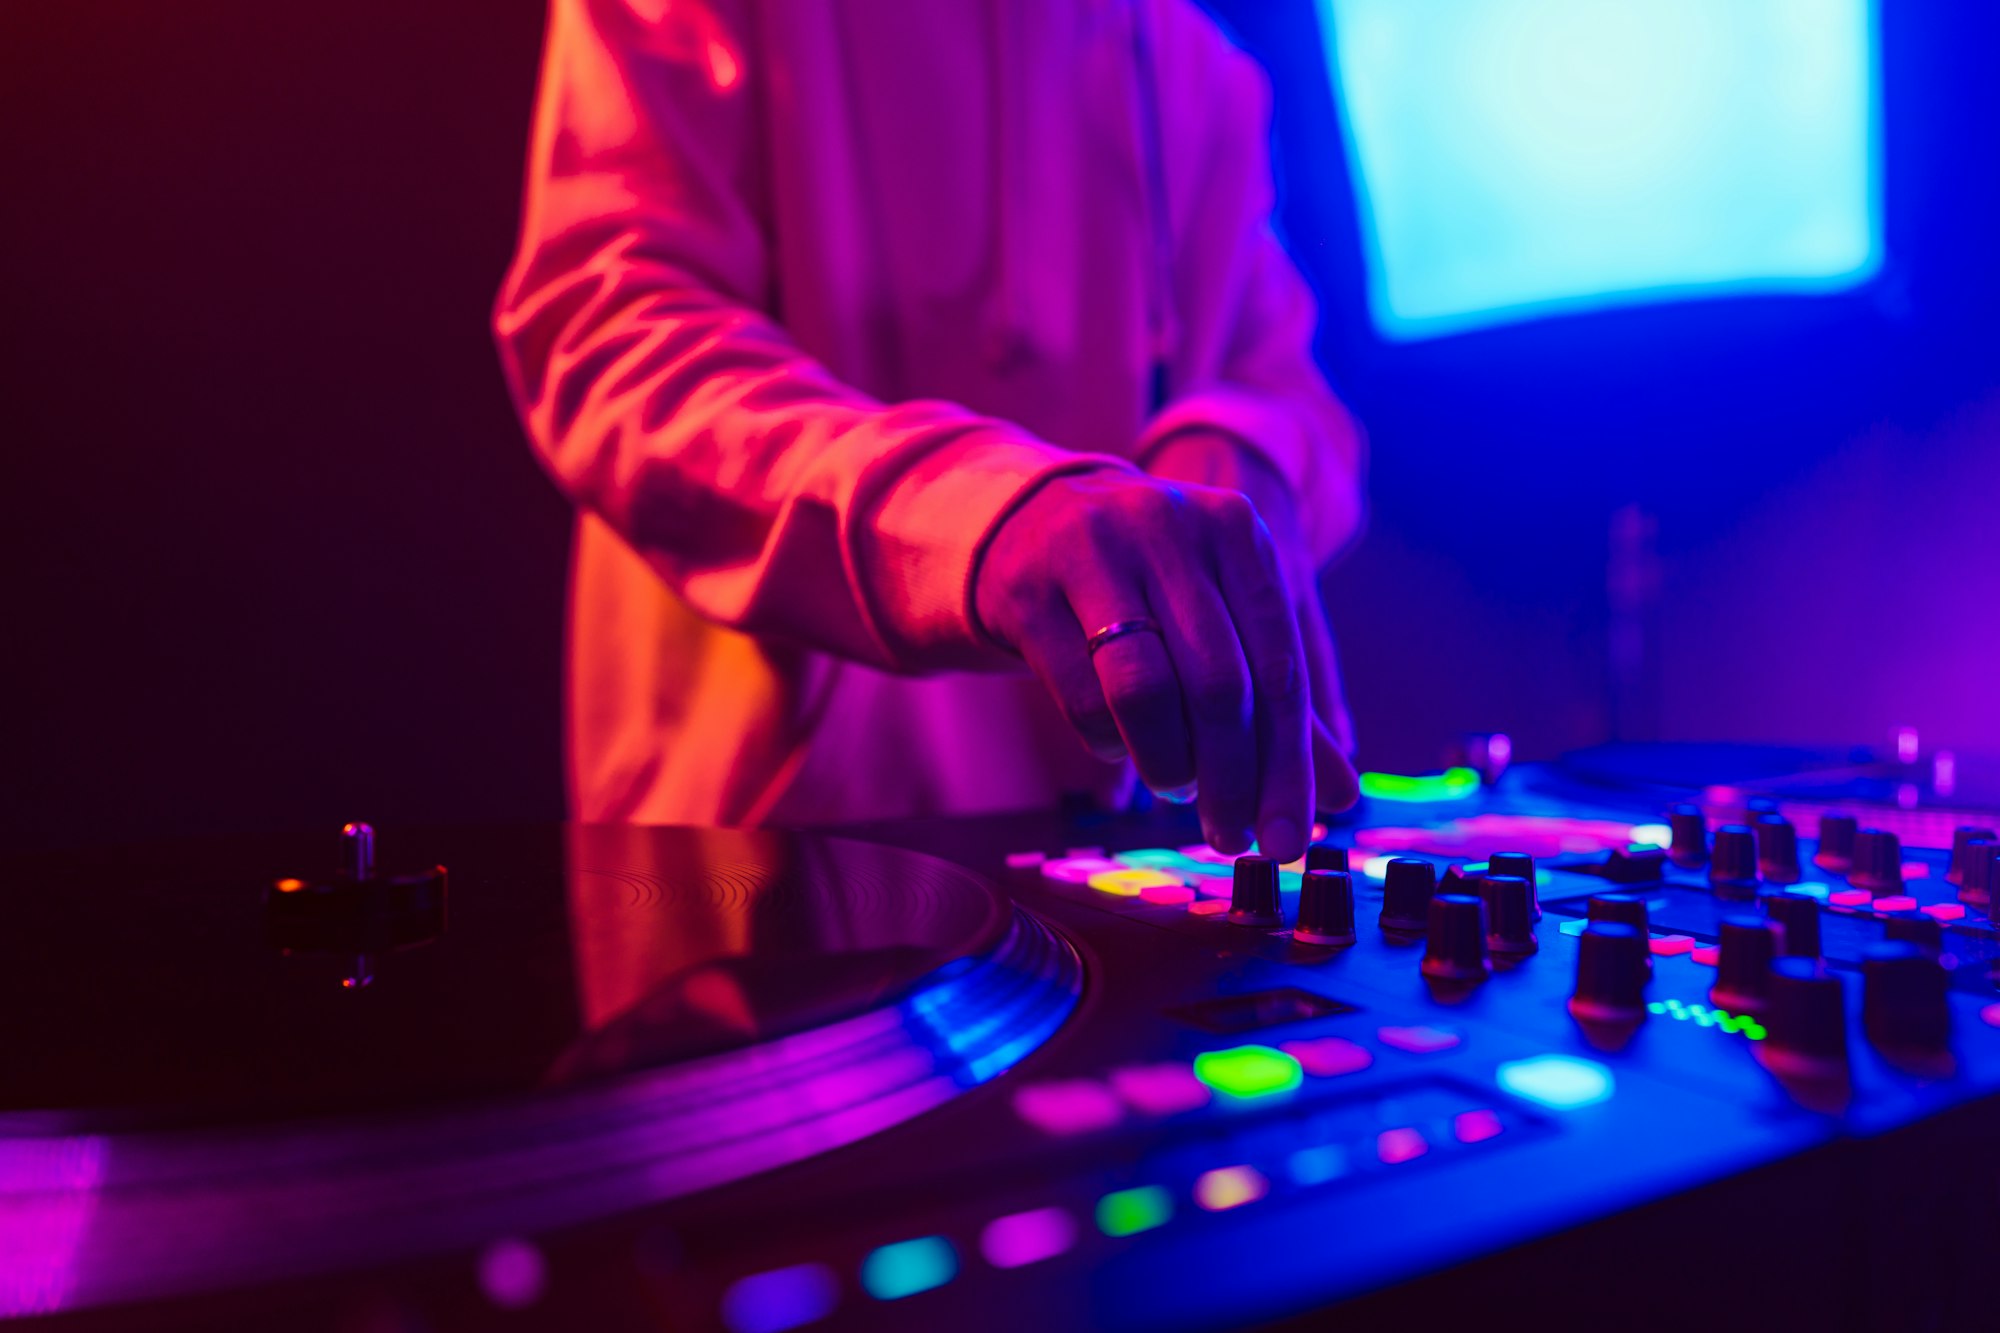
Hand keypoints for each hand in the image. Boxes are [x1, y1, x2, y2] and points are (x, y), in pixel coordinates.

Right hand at [974, 466, 1357, 863]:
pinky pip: (1082, 698)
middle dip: (1232, 779)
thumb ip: (1279, 699)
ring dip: (1168, 764)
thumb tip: (1343, 793)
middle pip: (1219, 684)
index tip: (1288, 839)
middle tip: (1231, 837)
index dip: (1290, 766)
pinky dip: (1110, 744)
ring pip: (1146, 692)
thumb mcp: (1222, 615)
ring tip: (1175, 786)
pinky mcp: (1029, 591)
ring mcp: (1091, 552)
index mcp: (1234, 530)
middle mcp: (1167, 527)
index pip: (1279, 666)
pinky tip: (1121, 747)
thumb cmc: (1150, 580)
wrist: (1034, 522)